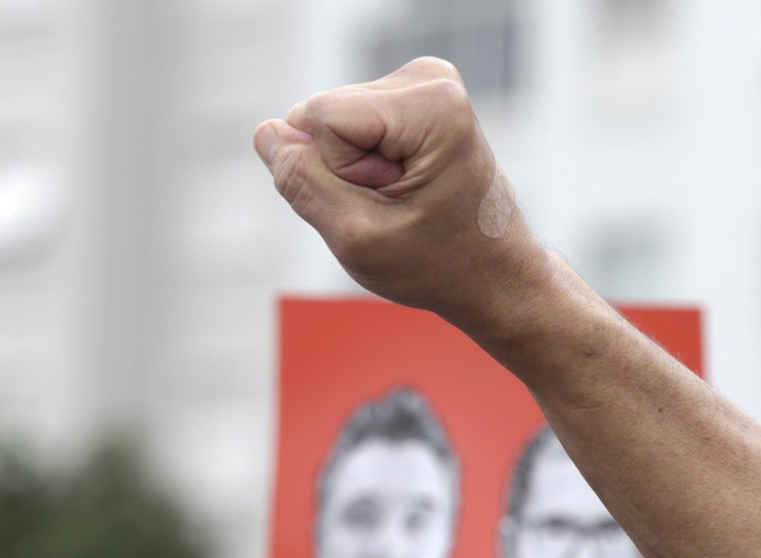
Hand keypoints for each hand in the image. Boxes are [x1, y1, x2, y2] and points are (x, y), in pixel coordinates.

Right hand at [252, 58, 551, 322]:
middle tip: (394, 205)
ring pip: (329, 123)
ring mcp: (421, 86)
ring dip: (353, 172)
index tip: (385, 201)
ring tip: (402, 199)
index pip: (319, 117)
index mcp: (431, 105)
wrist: (492, 274)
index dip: (335, 174)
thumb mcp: (358, 237)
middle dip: (343, 171)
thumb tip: (267, 134)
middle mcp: (430, 80)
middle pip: (323, 115)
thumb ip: (303, 183)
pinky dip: (362, 166)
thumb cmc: (441, 264)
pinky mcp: (410, 100)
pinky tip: (402, 188)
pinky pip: (345, 128)